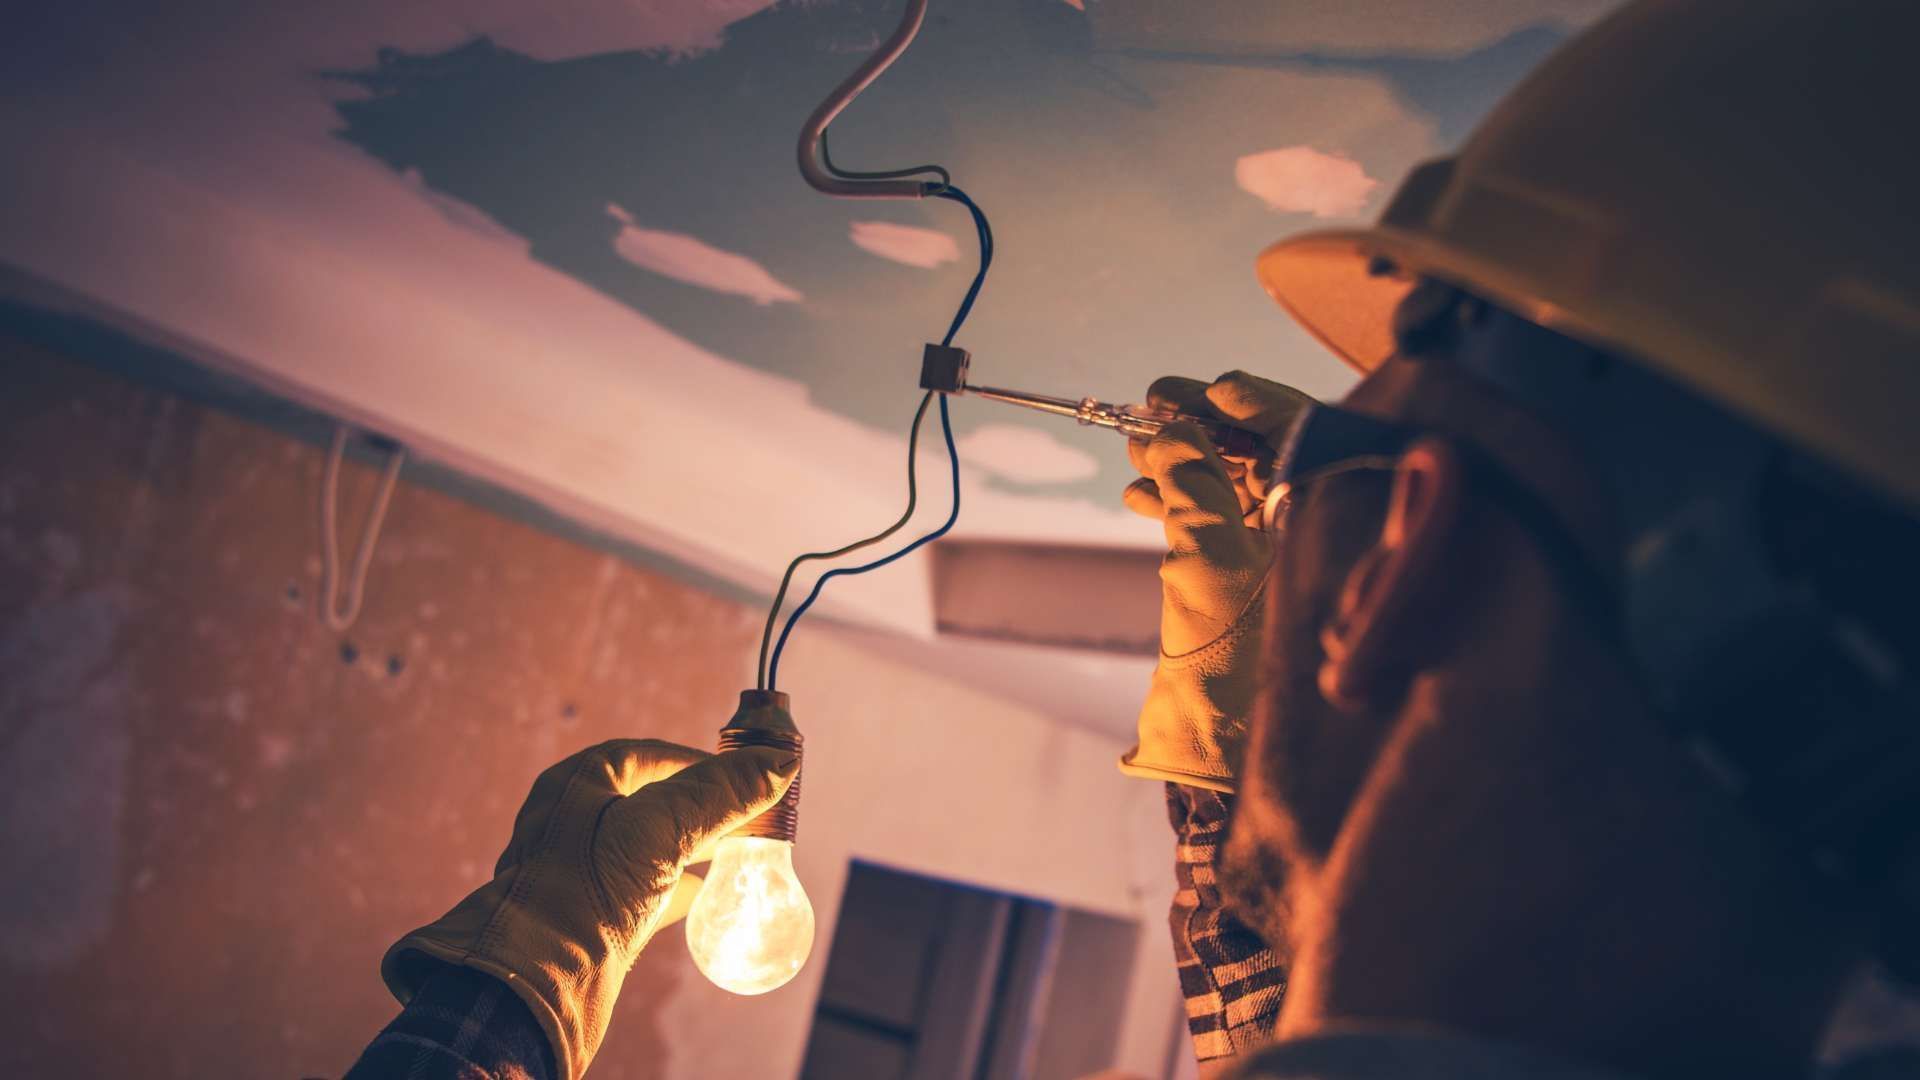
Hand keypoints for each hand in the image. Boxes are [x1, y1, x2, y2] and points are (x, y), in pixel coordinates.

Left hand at [381, 740, 799, 1079]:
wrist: (535, 987)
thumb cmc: (584, 892)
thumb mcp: (659, 829)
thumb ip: (719, 795)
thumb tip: (778, 763)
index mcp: (576, 785)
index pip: (646, 756)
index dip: (697, 763)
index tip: (743, 776)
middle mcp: (572, 823)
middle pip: (649, 800)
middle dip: (699, 806)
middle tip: (746, 814)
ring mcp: (578, 872)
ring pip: (647, 848)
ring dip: (690, 848)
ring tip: (734, 852)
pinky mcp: (588, 917)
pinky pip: (640, 893)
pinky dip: (675, 890)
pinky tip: (705, 898)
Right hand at [1118, 371, 1313, 790]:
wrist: (1221, 753)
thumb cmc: (1232, 662)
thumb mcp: (1206, 557)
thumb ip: (1193, 484)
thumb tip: (1177, 428)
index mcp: (1345, 522)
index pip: (1311, 435)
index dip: (1255, 404)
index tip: (1205, 388)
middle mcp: (1336, 536)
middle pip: (1278, 457)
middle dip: (1210, 429)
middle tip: (1152, 406)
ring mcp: (1303, 564)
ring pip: (1249, 491)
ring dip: (1190, 464)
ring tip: (1135, 449)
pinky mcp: (1268, 589)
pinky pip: (1233, 527)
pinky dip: (1190, 506)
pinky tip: (1141, 493)